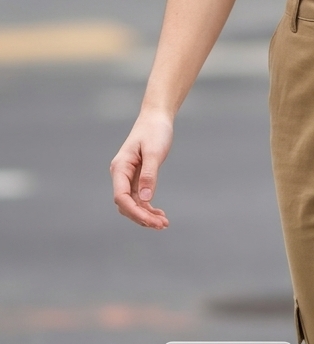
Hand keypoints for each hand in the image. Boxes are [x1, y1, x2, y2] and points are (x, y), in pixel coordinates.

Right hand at [110, 110, 173, 227]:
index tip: (151, 221)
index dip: (135, 212)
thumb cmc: (154, 131)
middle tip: (163, 225)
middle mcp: (120, 174)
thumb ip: (149, 175)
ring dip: (146, 215)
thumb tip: (146, 200)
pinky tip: (160, 214)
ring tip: (164, 223)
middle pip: (126, 204)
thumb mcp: (154, 153)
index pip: (121, 197)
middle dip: (142, 217)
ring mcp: (128, 178)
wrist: (156, 118)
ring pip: (133, 204)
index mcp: (120, 167)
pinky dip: (149, 208)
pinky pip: (139, 199)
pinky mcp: (137, 178)